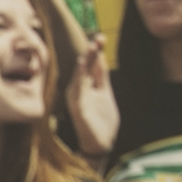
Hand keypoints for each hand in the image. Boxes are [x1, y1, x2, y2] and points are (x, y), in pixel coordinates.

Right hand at [67, 33, 118, 156]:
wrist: (101, 144)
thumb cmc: (102, 120)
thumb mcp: (104, 93)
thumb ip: (100, 76)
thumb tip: (100, 56)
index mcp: (85, 85)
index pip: (90, 64)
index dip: (95, 51)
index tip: (101, 37)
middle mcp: (78, 89)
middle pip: (84, 67)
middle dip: (91, 52)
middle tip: (98, 38)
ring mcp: (76, 98)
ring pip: (80, 76)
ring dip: (85, 62)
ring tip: (91, 49)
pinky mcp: (77, 108)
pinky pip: (78, 90)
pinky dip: (80, 78)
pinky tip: (82, 67)